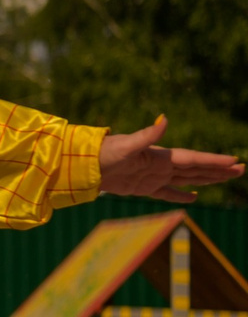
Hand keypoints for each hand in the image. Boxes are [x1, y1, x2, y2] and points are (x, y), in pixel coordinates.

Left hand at [99, 117, 242, 201]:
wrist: (85, 165)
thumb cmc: (104, 153)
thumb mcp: (127, 144)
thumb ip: (147, 135)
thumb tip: (164, 119)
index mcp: (162, 156)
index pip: (194, 159)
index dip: (213, 161)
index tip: (233, 161)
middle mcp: (162, 165)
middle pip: (197, 169)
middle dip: (218, 170)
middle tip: (240, 170)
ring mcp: (154, 177)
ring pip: (187, 179)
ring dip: (207, 179)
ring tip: (227, 178)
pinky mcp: (144, 188)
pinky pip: (167, 193)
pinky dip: (181, 196)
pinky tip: (194, 197)